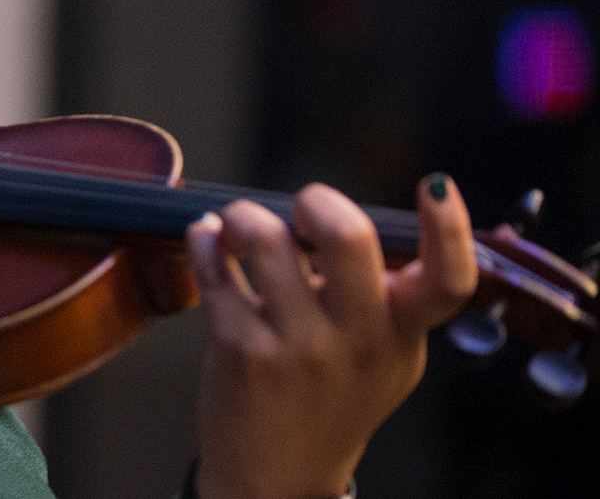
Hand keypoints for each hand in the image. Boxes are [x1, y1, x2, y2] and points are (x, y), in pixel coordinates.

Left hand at [186, 175, 476, 498]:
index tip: (436, 185)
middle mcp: (355, 340)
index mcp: (401, 334)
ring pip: (266, 239)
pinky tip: (208, 241)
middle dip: (317, 199)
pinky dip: (205, 240)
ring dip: (245, 217)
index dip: (449, 228)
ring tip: (240, 226)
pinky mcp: (240, 348)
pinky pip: (216, 267)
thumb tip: (370, 219)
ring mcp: (296, 345)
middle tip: (302, 206)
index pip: (446, 281)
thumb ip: (389, 296)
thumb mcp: (387, 357)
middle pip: (347, 237)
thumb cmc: (333, 400)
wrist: (278, 476)